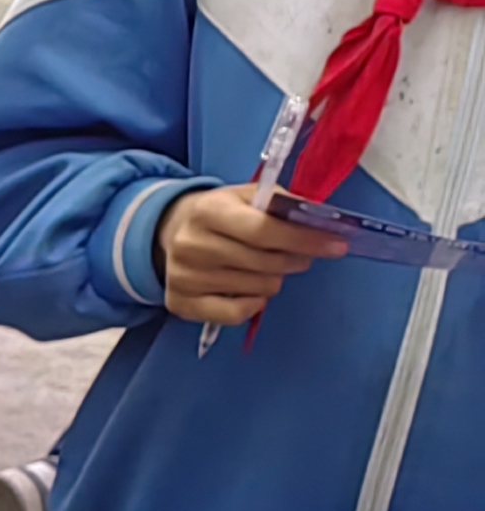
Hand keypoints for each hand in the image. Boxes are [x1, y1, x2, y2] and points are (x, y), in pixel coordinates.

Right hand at [161, 183, 346, 324]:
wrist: (173, 230)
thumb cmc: (222, 212)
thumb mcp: (248, 196)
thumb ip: (282, 205)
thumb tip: (321, 222)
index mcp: (208, 211)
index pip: (264, 231)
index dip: (304, 240)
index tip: (337, 246)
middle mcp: (190, 245)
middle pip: (264, 263)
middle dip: (295, 261)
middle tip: (301, 257)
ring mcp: (183, 277)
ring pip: (256, 290)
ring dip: (273, 280)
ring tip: (267, 269)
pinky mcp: (180, 303)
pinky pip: (234, 314)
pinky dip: (253, 306)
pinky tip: (252, 293)